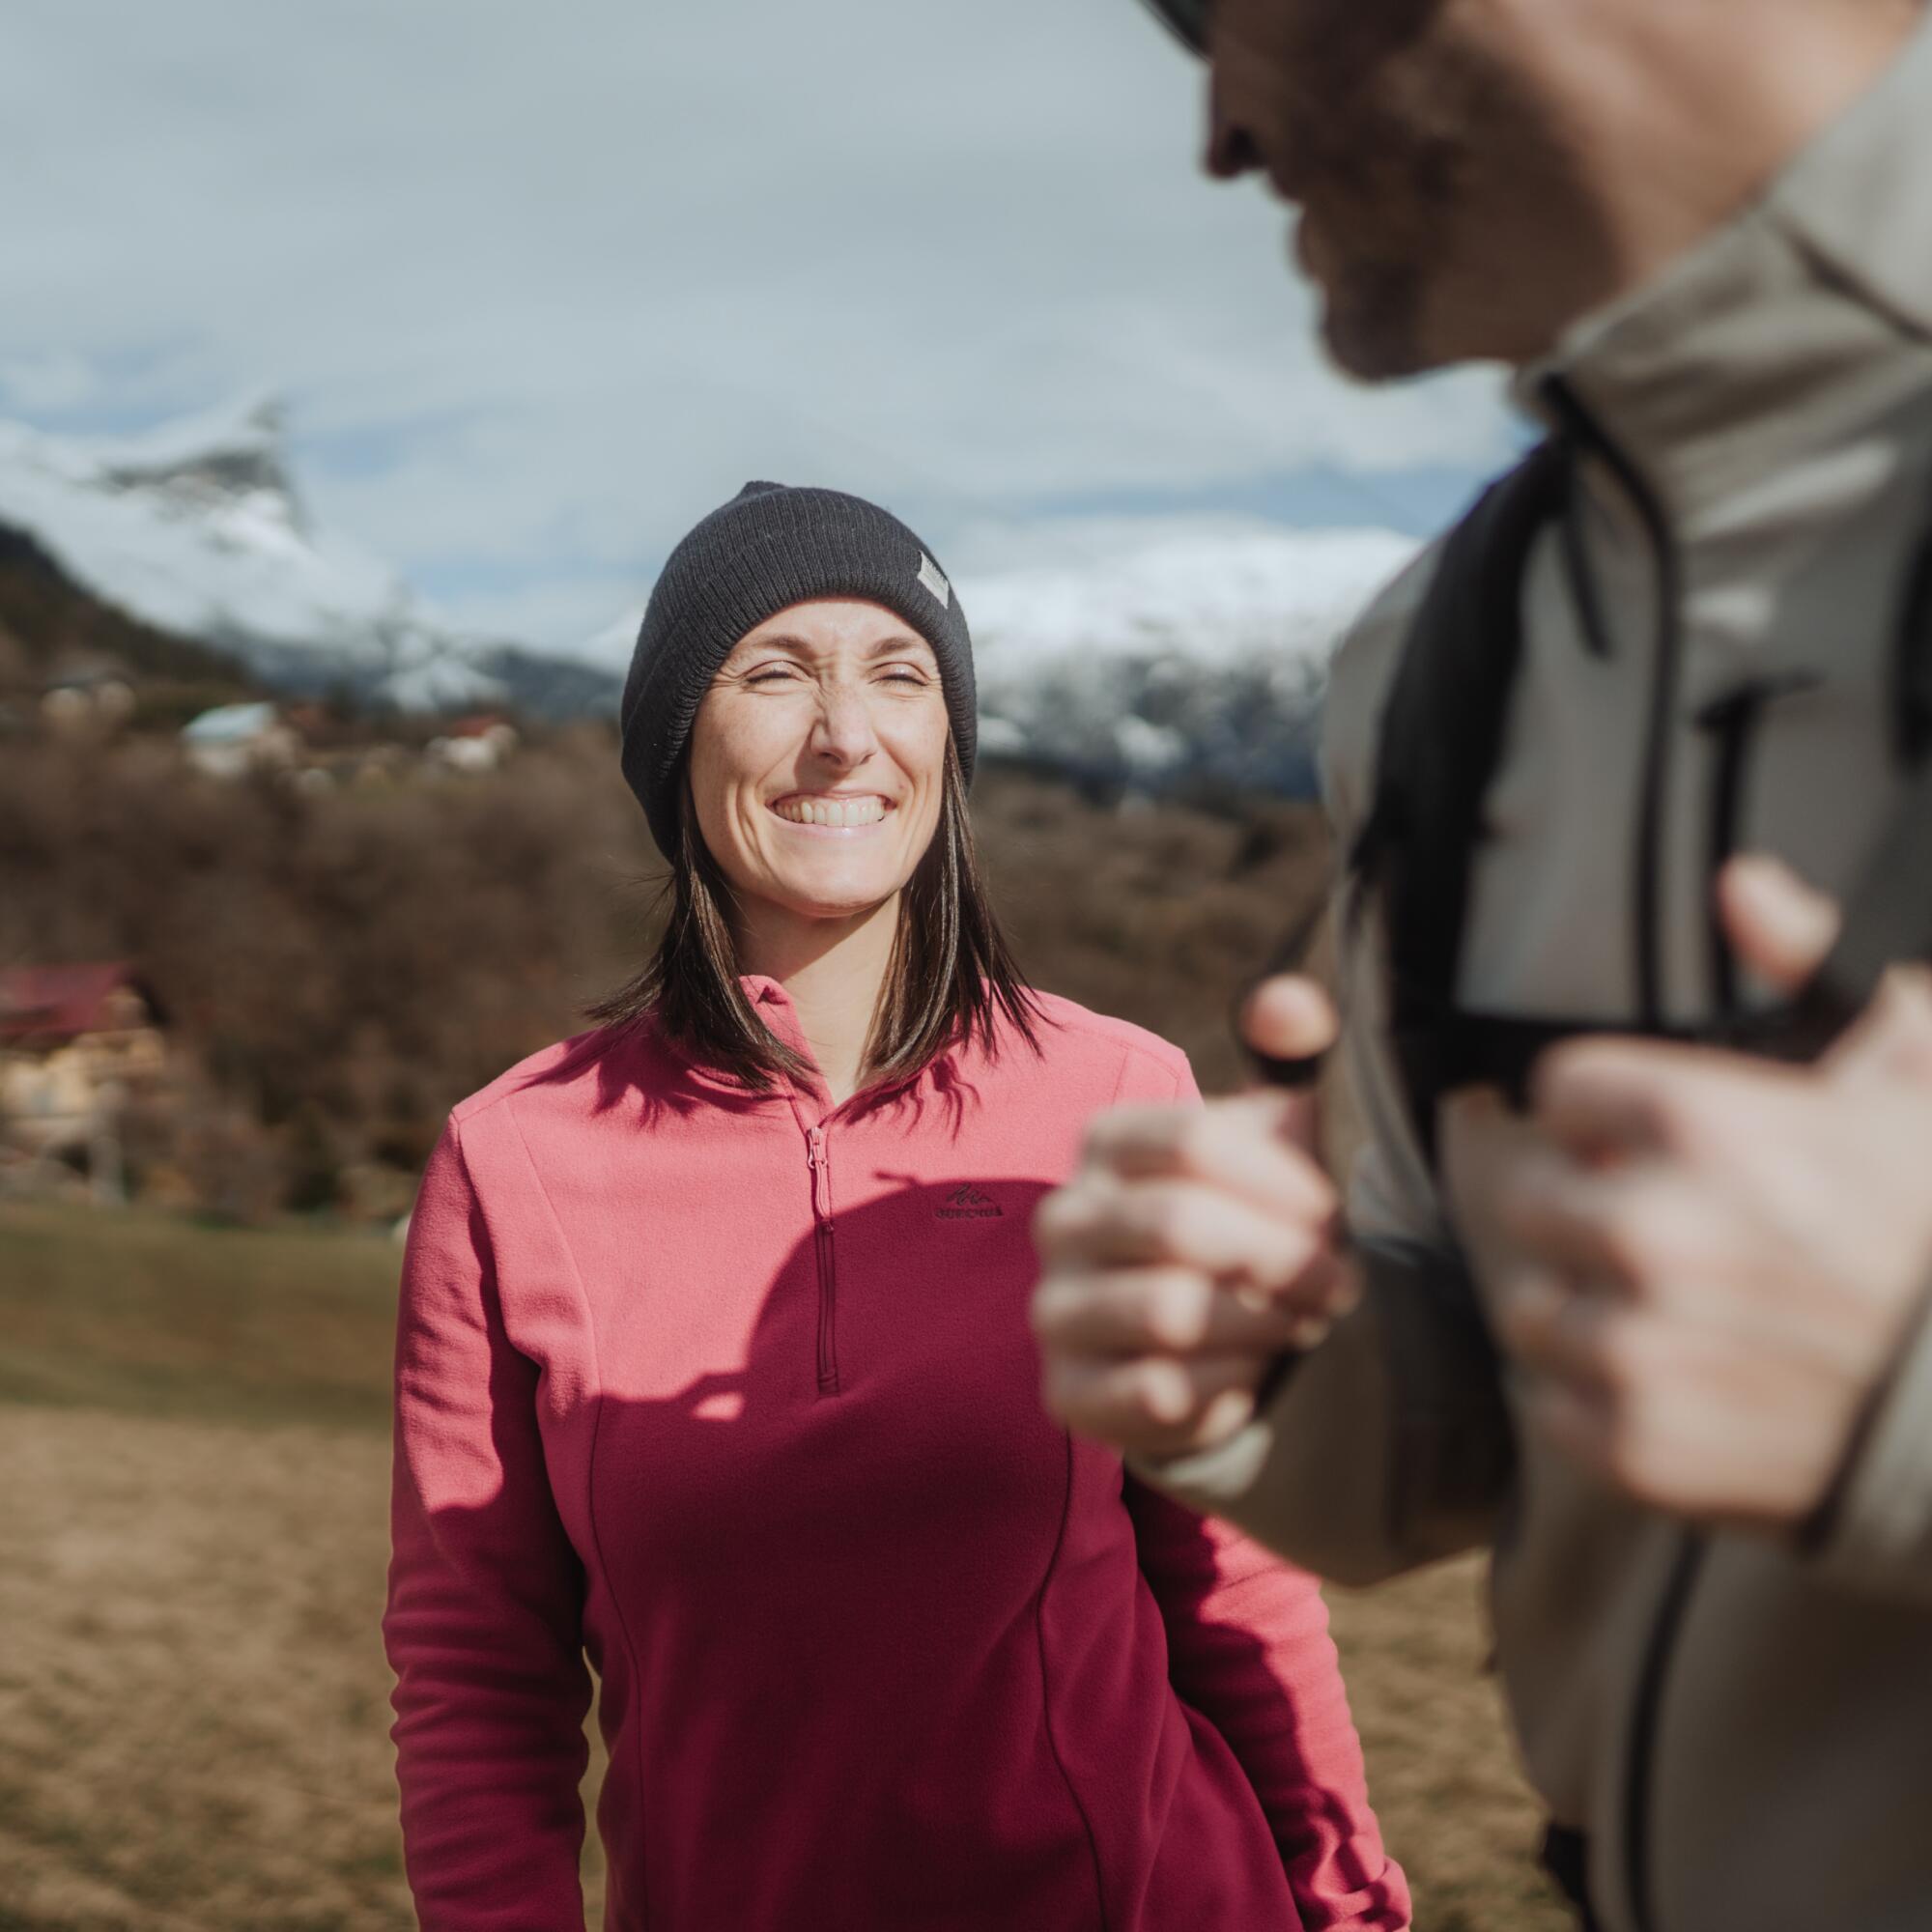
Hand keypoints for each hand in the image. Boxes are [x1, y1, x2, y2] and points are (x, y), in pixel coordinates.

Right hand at [1031, 977, 1357, 1457]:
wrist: (1212, 1349)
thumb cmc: (1256, 1226)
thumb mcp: (1283, 1145)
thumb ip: (1295, 1060)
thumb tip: (1288, 1001)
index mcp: (1107, 1141)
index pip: (1191, 1140)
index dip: (1283, 1183)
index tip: (1335, 1215)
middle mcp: (1062, 1217)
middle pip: (1179, 1225)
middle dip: (1281, 1259)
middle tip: (1337, 1284)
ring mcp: (1055, 1308)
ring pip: (1169, 1313)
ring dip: (1262, 1324)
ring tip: (1298, 1324)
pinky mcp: (1066, 1395)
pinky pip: (1157, 1394)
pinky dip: (1229, 1388)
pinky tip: (1254, 1377)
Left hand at [1465, 856, 1931, 1529]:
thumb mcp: (1916, 1077)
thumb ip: (1821, 968)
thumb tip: (1744, 885)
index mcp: (1704, 1126)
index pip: (1563, 1091)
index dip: (1611, 1116)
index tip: (1653, 1145)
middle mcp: (1652, 1229)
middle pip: (1535, 1197)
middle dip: (1594, 1211)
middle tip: (1673, 1240)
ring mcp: (1638, 1344)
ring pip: (1532, 1307)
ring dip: (1590, 1310)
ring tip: (1679, 1321)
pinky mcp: (1636, 1445)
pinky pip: (1548, 1405)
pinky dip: (1597, 1403)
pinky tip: (1680, 1388)